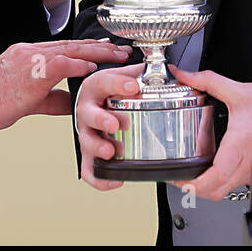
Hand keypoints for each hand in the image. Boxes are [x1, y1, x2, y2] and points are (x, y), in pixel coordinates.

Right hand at [0, 39, 129, 135]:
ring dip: (97, 52)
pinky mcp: (32, 71)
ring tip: (117, 55)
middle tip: (121, 49)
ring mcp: (32, 58)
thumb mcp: (28, 99)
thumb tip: (72, 102)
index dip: (86, 47)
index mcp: (28, 54)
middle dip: (99, 47)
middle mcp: (31, 51)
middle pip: (72, 45)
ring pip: (71, 49)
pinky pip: (62, 63)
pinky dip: (79, 64)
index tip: (103, 48)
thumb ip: (52, 98)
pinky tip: (94, 67)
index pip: (64, 47)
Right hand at [73, 62, 142, 190]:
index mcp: (96, 88)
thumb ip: (141, 73)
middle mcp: (87, 110)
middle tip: (116, 124)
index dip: (117, 84)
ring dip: (98, 147)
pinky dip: (100, 178)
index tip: (133, 86)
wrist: (96, 102)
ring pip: (86, 141)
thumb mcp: (123, 76)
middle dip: (102, 119)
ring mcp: (87, 132)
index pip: (103, 82)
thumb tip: (165, 69)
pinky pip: (89, 169)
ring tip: (111, 152)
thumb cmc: (109, 91)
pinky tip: (115, 180)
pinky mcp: (88, 154)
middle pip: (88, 114)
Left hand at [167, 68, 251, 200]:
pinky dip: (220, 182)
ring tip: (191, 173)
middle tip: (178, 177)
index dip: (193, 183)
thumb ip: (207, 81)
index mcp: (240, 144)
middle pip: (216, 192)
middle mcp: (246, 163)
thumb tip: (184, 75)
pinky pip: (235, 184)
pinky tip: (212, 167)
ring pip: (225, 191)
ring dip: (206, 188)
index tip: (178, 178)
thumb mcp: (239, 91)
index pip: (216, 176)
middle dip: (193, 190)